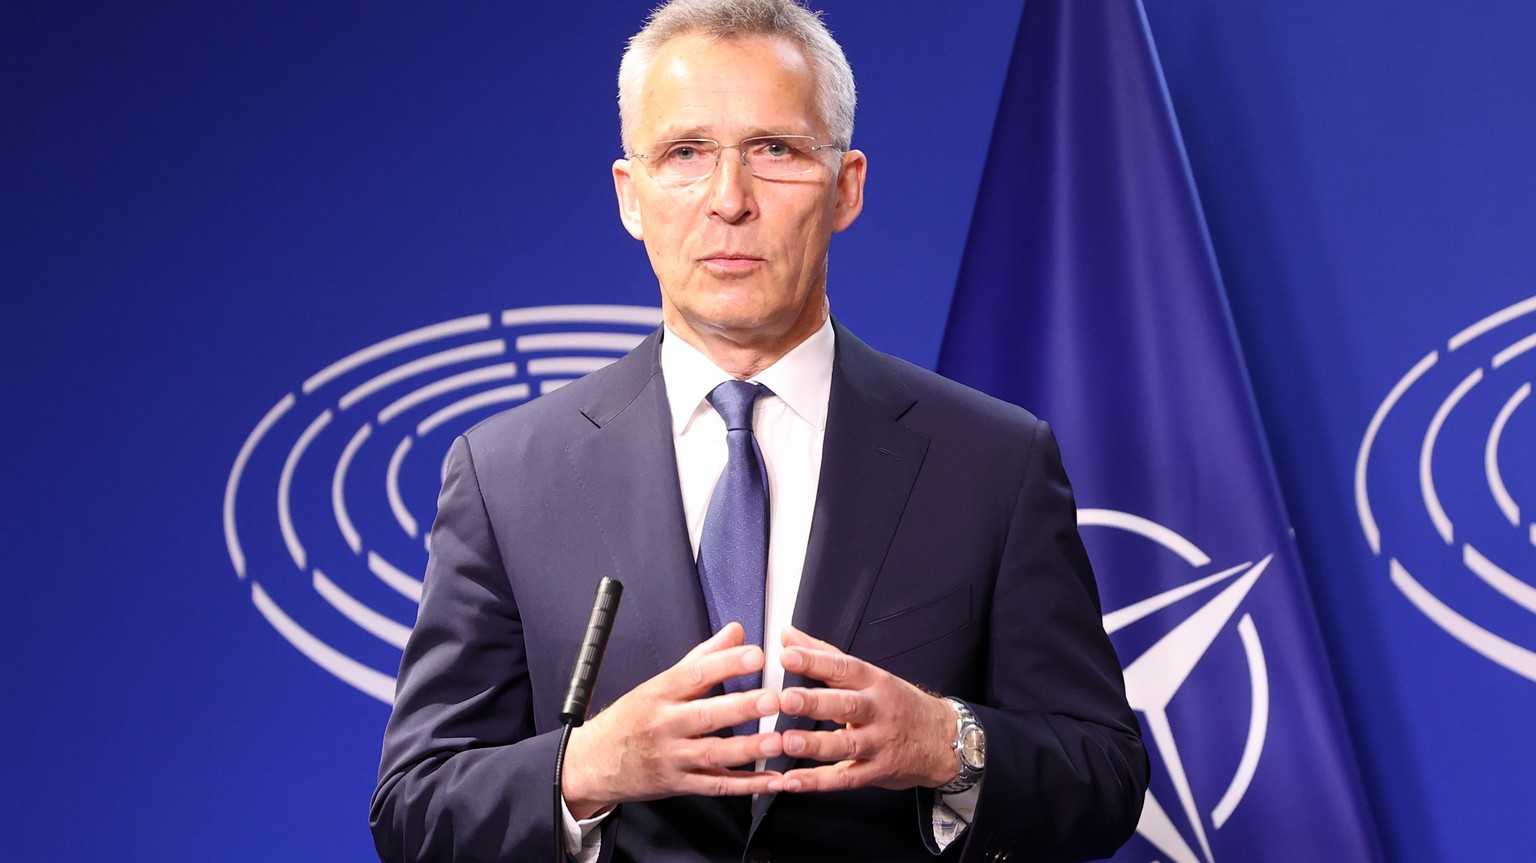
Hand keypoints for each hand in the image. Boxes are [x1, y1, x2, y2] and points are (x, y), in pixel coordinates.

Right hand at [561, 623, 784, 817]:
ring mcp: (670, 757)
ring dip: (747, 749)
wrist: (593, 763)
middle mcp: (664, 725)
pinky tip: (768, 780)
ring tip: (777, 741)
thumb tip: (736, 631)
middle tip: (773, 700)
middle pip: (706, 715)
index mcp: (659, 693)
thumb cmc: (629, 719)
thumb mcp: (658, 683)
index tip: (756, 655)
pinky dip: (744, 785)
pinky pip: (714, 785)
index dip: (727, 664)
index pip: (695, 674)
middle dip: (742, 708)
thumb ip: (702, 657)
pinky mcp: (676, 784)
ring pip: (712, 754)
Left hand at [776, 625, 958, 792]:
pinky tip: (792, 781)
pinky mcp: (877, 771)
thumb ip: (825, 656)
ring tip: (787, 741)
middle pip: (846, 705)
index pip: (843, 668)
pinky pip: (846, 778)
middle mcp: (878, 711)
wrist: (943, 740)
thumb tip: (788, 635)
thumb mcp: (869, 675)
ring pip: (847, 744)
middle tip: (786, 699)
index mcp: (874, 682)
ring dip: (815, 744)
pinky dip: (818, 782)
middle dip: (815, 702)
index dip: (815, 661)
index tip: (787, 655)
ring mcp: (879, 743)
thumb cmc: (898, 704)